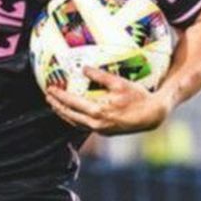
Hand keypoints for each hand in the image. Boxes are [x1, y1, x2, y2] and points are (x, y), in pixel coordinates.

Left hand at [46, 67, 171, 136]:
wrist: (152, 115)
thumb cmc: (137, 97)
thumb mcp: (119, 83)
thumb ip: (100, 76)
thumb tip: (83, 68)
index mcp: (98, 112)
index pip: (72, 103)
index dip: (59, 96)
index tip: (50, 89)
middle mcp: (97, 124)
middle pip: (70, 115)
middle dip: (57, 106)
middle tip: (48, 96)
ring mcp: (101, 130)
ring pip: (76, 123)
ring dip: (64, 114)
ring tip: (56, 105)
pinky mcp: (105, 132)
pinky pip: (84, 125)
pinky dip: (75, 119)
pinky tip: (73, 113)